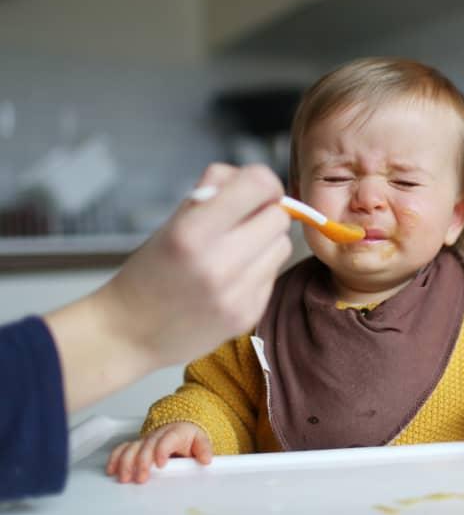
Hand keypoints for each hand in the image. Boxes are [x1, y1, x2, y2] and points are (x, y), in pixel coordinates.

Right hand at [106, 422, 211, 483]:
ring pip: (132, 447)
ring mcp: (146, 440)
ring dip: (126, 462)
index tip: (161, 463)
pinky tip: (112, 470)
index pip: (168, 439)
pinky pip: (123, 448)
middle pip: (147, 445)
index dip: (162, 450)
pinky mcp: (137, 445)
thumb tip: (206, 458)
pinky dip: (116, 458)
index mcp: (175, 432)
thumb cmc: (188, 435)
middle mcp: (158, 435)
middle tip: (141, 477)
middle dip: (142, 461)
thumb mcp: (200, 439)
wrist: (180, 424)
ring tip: (125, 477)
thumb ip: (203, 448)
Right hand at [107, 163, 291, 366]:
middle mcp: (218, 264)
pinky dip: (260, 270)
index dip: (262, 182)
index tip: (254, 190)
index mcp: (192, 232)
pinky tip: (233, 278)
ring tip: (236, 252)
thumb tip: (259, 180)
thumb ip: (215, 192)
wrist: (130, 334)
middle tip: (241, 223)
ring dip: (266, 242)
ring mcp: (237, 294)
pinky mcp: (248, 314)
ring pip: (283, 245)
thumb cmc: (149, 273)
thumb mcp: (172, 222)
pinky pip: (274, 274)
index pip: (259, 185)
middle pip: (278, 217)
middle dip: (263, 213)